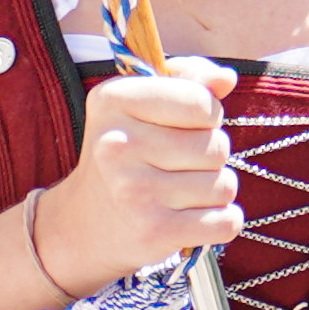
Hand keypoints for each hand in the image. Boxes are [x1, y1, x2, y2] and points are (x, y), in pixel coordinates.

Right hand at [28, 64, 234, 294]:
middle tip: (177, 167)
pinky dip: (222, 222)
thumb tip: (226, 78)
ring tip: (180, 193)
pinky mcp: (155, 231)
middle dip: (210, 157)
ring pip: (225, 185)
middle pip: (217, 146)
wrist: (82, 224)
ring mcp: (135, 191)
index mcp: (113, 100)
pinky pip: (226, 222)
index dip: (207, 115)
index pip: (202, 103)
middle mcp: (118, 145)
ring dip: (214, 191)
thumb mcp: (142, 105)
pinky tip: (193, 219)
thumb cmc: (126, 155)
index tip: (184, 127)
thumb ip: (188, 80)